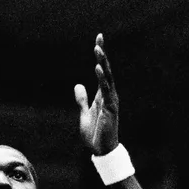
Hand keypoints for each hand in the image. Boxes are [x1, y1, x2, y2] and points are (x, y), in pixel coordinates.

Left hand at [74, 33, 119, 155]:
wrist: (101, 151)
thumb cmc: (95, 134)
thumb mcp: (84, 114)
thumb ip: (82, 100)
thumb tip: (78, 85)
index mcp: (103, 95)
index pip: (102, 71)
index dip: (100, 56)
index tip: (98, 40)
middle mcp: (109, 95)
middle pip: (106, 70)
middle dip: (102, 54)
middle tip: (99, 37)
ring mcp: (111, 101)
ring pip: (107, 77)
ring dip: (102, 62)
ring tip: (97, 48)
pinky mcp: (110, 108)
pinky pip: (106, 90)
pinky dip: (102, 78)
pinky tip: (98, 67)